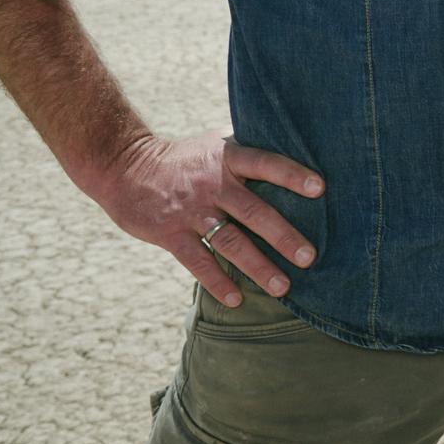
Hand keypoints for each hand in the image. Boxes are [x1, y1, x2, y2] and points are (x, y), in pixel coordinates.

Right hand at [87, 132, 322, 307]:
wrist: (124, 166)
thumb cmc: (184, 157)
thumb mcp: (215, 143)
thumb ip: (248, 150)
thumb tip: (293, 144)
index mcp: (227, 158)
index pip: (265, 164)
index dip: (291, 175)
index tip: (320, 189)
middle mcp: (212, 184)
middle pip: (254, 211)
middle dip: (283, 236)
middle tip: (310, 257)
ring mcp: (191, 211)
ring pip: (230, 242)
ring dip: (257, 267)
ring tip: (283, 287)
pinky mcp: (169, 234)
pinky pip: (197, 261)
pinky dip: (217, 282)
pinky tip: (236, 300)